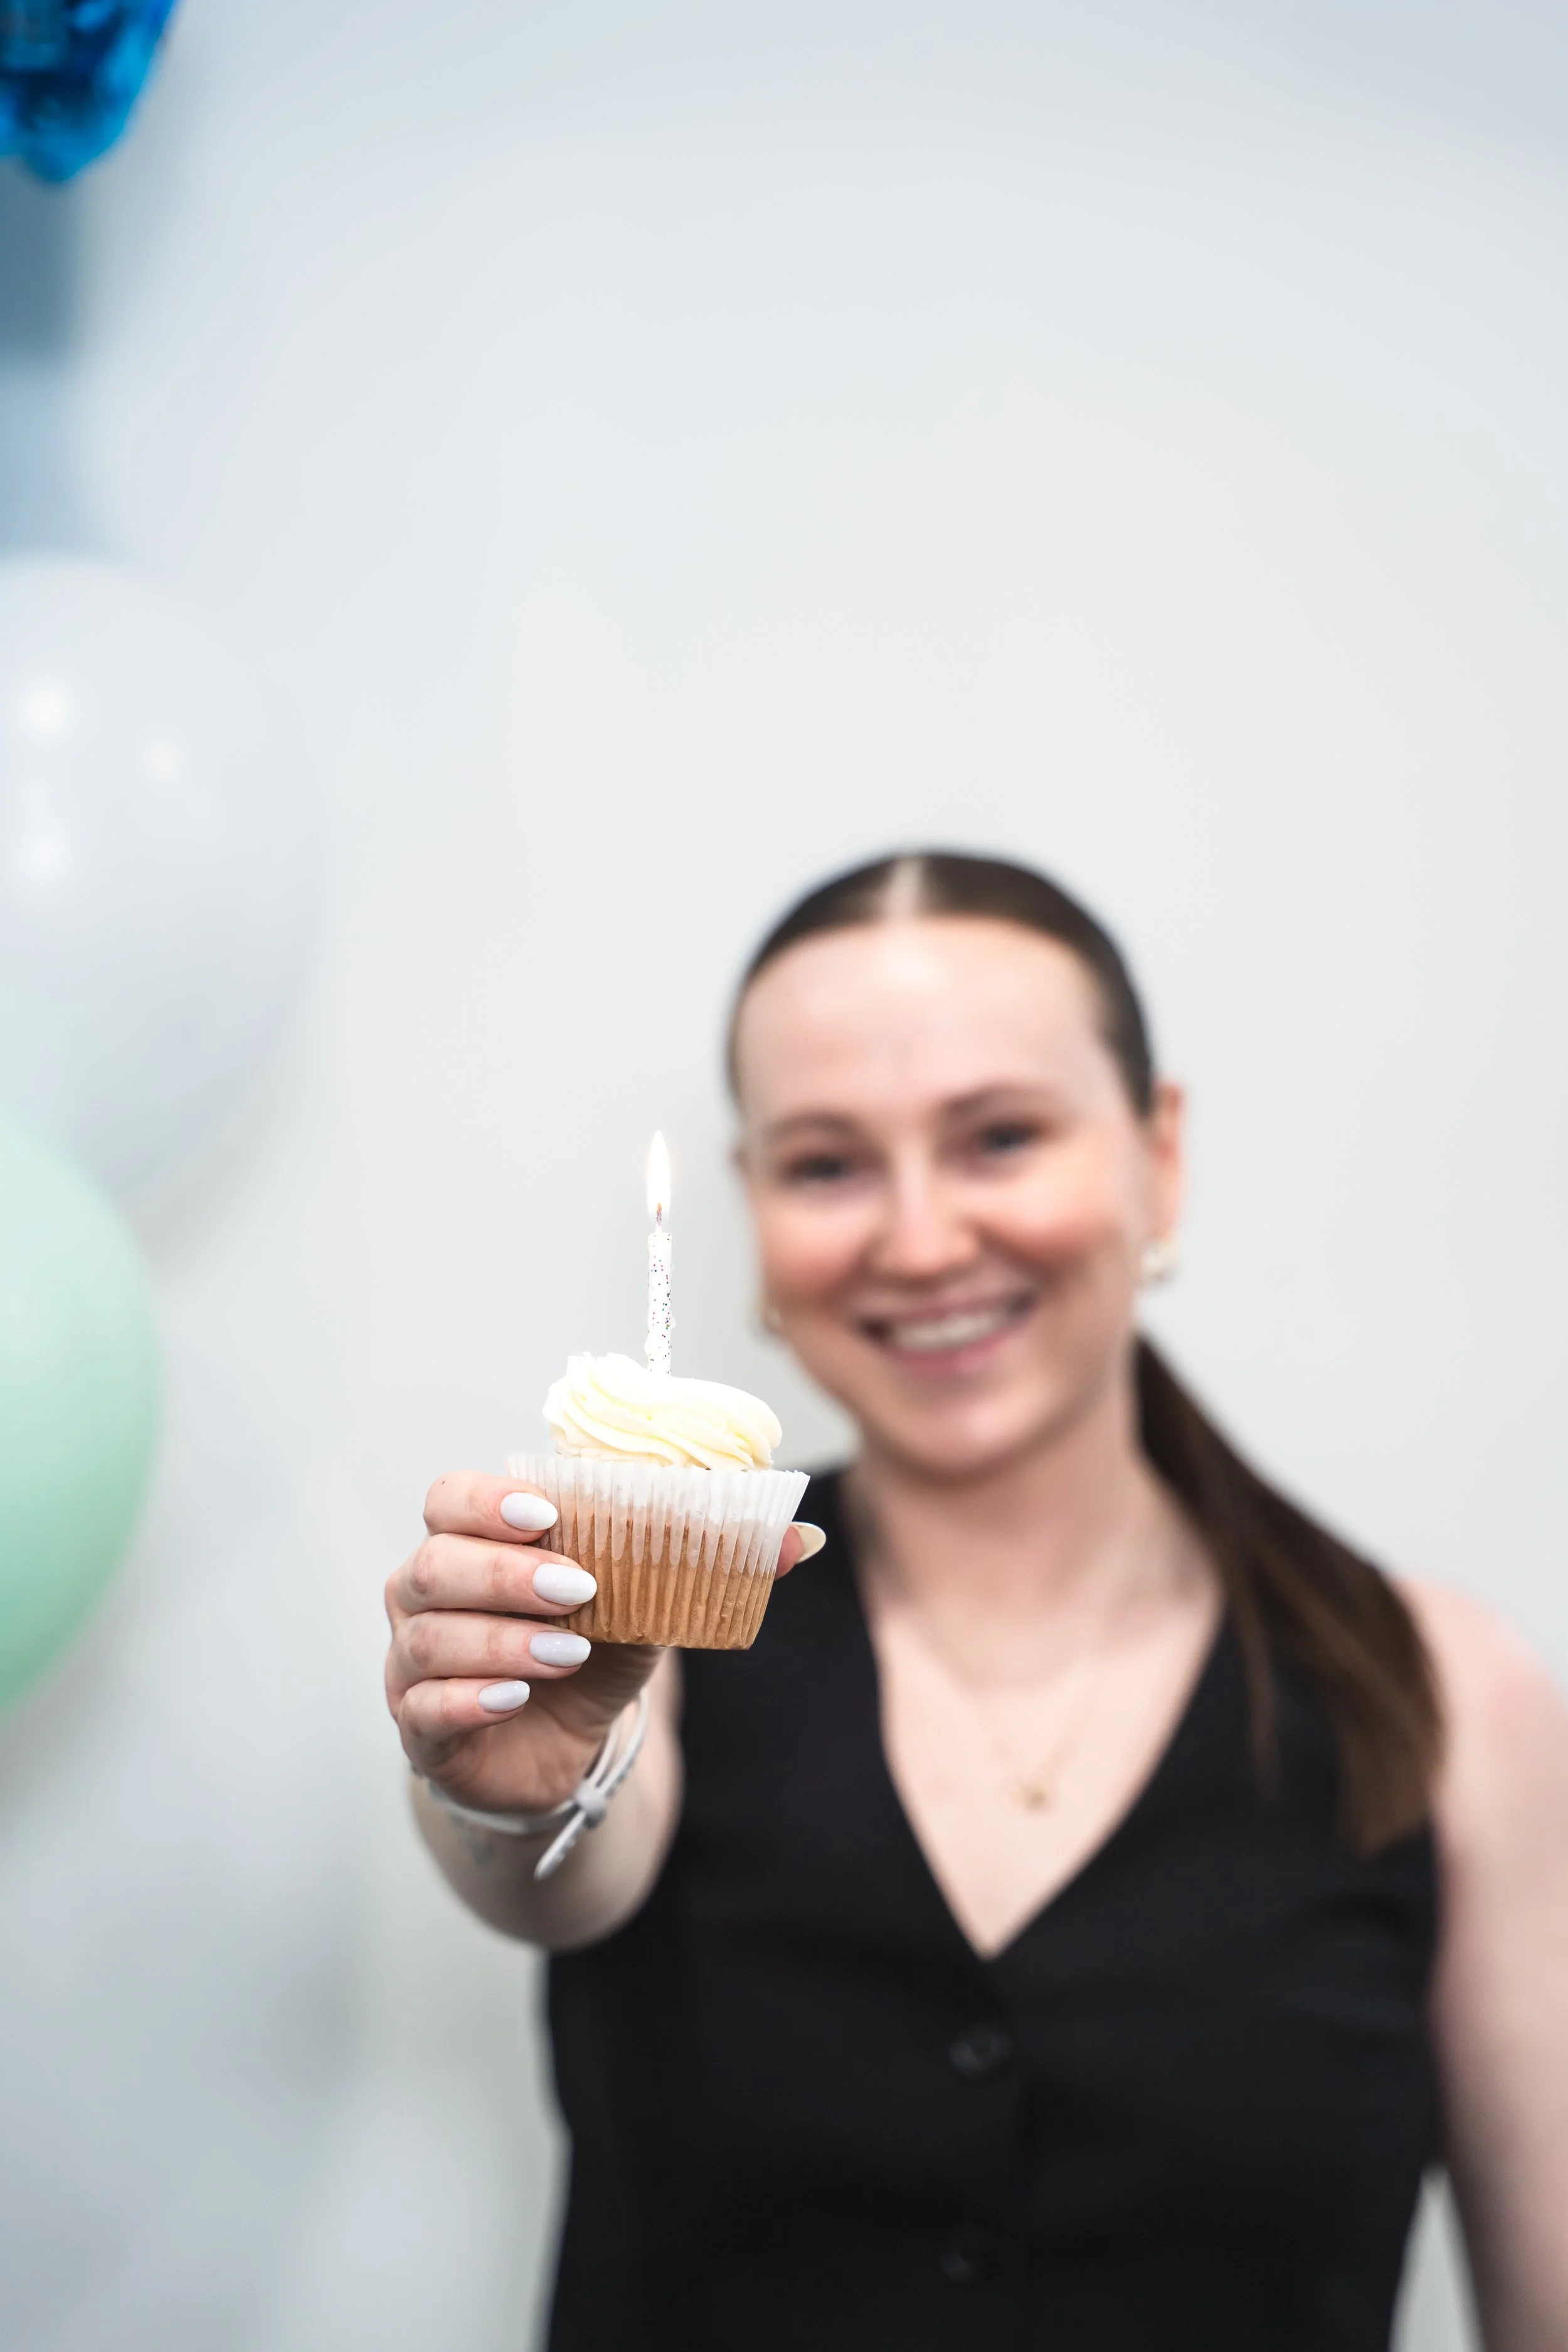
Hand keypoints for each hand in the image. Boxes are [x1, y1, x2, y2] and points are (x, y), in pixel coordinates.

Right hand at [386, 1472, 815, 1815]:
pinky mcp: (420, 1729)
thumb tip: (806, 1537)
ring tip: (569, 1653)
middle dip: (505, 1573)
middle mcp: (426, 1594)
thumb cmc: (593, 1652)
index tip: (546, 1513)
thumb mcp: (655, 1602)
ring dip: (502, 1640)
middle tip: (578, 1589)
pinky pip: (423, 1708)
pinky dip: (469, 1699)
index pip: (449, 1499)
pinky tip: (515, 1698)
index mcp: (473, 1541)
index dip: (488, 1501)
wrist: (567, 1750)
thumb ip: (713, 1562)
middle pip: (433, 1565)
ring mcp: (413, 1662)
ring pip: (428, 1638)